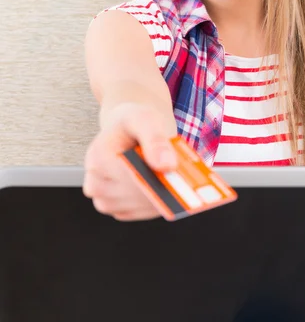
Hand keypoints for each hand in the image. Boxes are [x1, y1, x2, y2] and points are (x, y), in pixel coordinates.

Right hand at [83, 102, 176, 220]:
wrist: (128, 130)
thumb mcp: (145, 119)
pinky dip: (159, 202)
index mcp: (98, 156)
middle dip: (162, 185)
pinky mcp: (117, 209)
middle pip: (135, 193)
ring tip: (174, 178)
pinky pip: (142, 212)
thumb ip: (155, 139)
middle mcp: (96, 180)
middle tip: (182, 175)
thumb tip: (167, 165)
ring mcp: (104, 199)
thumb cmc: (134, 122)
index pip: (129, 175)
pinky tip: (167, 187)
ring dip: (161, 195)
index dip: (155, 175)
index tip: (176, 171)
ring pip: (140, 206)